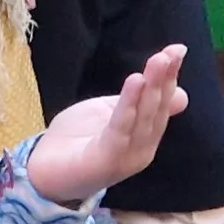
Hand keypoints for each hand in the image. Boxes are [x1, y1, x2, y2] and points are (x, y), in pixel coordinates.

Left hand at [30, 46, 187, 201]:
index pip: (162, 103)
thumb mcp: (110, 113)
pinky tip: (136, 81)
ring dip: (153, 87)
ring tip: (158, 60)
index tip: (178, 49)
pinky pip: (121, 128)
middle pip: (157, 109)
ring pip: (144, 117)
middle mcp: (142, 148)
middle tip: (173, 52)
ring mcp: (127, 157)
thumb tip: (181, 93)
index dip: (170, 77)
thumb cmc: (75, 141)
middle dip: (165, 78)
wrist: (43, 173)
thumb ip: (139, 102)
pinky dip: (129, 104)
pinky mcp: (108, 160)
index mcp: (144, 136)